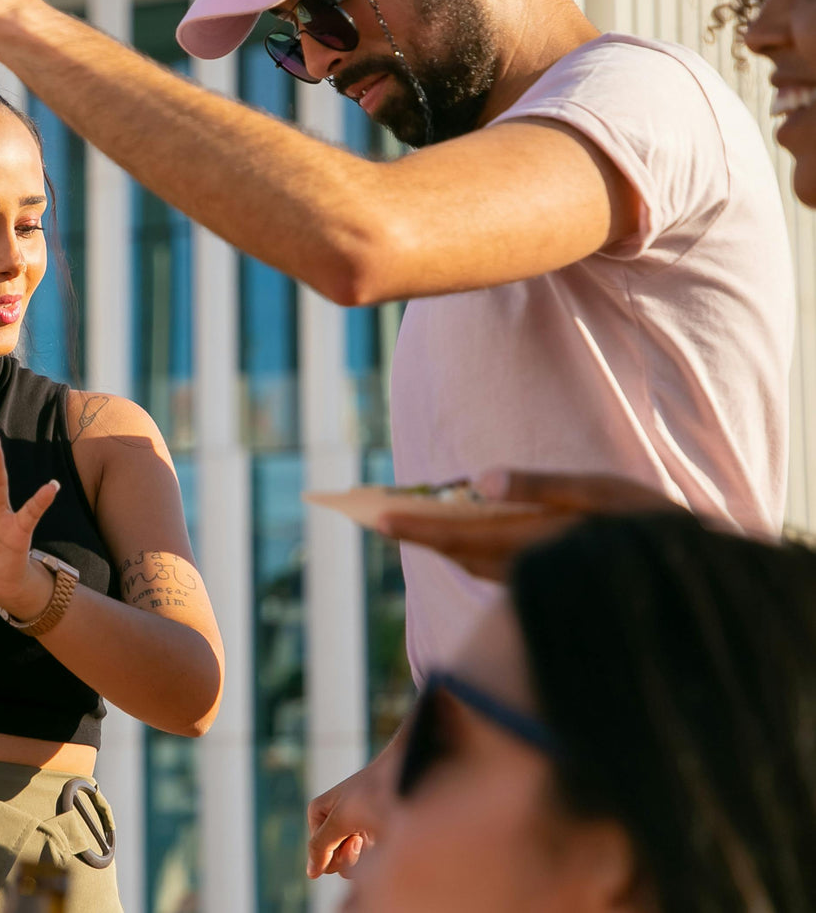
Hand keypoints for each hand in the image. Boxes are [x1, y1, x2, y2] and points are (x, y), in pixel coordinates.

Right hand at [307, 743, 396, 878]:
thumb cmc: (371, 791)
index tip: (355, 839)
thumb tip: (311, 874)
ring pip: (350, 866)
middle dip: (350, 857)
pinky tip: (382, 837)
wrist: (401, 776)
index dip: (338, 854)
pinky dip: (374, 854)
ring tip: (373, 836)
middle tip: (363, 839)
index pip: (320, 856)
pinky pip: (365, 860)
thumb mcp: (342, 818)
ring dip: (363, 856)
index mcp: (318, 815)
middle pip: (334, 863)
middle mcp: (332, 824)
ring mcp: (350, 831)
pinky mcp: (368, 837)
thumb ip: (321, 845)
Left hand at [381, 469, 682, 580]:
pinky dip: (469, 548)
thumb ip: (541, 486)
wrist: (691, 577)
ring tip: (402, 518)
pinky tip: (456, 529)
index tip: (378, 518)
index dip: (417, 528)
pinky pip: (494, 566)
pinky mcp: (546, 584)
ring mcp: (537, 581)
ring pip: (473, 561)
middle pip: (458, 551)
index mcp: (536, 543)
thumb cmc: (648, 523)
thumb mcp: (600, 491)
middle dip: (417, 533)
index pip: (461, 537)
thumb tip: (482, 481)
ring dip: (439, 541)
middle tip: (373, 516)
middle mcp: (529, 569)